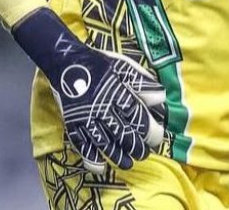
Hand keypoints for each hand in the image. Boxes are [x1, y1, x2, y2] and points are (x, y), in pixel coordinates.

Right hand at [14, 9, 165, 172]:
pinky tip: (100, 166)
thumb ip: (142, 82)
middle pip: (122, 133)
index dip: (149, 131)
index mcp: (116, 91)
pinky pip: (81, 144)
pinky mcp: (72, 123)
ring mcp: (85, 116)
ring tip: (128, 163)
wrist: (66, 61)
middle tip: (144, 153)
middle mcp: (101, 106)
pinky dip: (90, 157)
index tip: (157, 138)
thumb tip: (162, 99)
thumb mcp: (124, 66)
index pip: (136, 116)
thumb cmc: (99, 63)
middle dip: (136, 147)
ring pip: (104, 142)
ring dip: (117, 156)